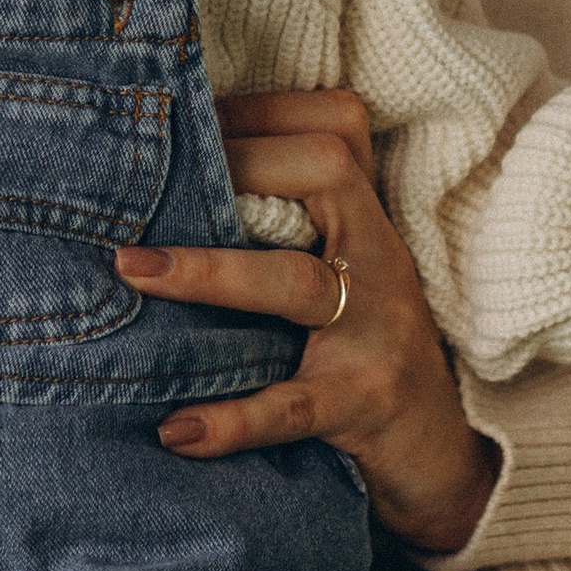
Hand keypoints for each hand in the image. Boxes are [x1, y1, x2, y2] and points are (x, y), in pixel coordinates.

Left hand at [127, 88, 501, 556]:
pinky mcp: (365, 404)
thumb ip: (279, 223)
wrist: (438, 461)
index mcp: (368, 218)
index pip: (333, 126)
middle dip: (230, 166)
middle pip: (324, 172)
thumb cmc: (362, 352)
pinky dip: (235, 419)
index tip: (183, 116)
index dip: (258, 110)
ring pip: (296, 282)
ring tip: (133, 270)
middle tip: (141, 188)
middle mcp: (379, 259)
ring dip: (209, 272)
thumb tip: (161, 184)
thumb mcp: (337, 272)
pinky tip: (177, 430)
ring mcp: (378, 331)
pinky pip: (296, 405)